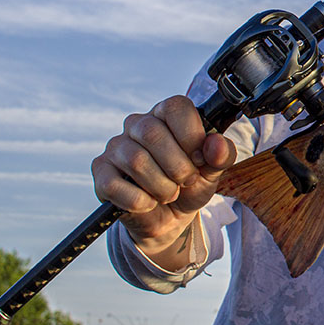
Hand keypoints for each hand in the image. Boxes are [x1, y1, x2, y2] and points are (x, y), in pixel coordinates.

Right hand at [91, 95, 235, 260]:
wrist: (171, 217)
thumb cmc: (191, 184)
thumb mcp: (214, 170)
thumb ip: (222, 154)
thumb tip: (216, 143)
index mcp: (166, 115)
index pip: (176, 107)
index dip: (192, 136)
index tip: (199, 159)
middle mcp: (137, 124)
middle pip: (153, 134)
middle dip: (178, 166)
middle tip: (187, 181)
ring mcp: (116, 147)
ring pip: (136, 160)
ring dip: (161, 186)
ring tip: (170, 193)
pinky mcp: (101, 172)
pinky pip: (114, 185)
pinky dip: (139, 201)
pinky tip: (149, 203)